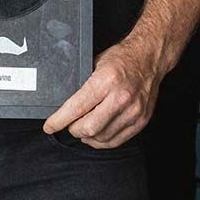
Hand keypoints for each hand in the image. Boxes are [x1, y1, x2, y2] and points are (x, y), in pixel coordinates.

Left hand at [42, 36, 167, 148]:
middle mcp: (121, 98)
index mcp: (106, 81)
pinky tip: (96, 135)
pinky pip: (117, 140)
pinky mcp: (141, 120)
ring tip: (82, 129)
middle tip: (68, 125)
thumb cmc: (122, 58)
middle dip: (72, 129)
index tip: (50, 126)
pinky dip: (102, 141)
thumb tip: (64, 103)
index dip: (59, 120)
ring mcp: (133, 111)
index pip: (77, 108)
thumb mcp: (95, 63)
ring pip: (102, 137)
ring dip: (87, 136)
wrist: (149, 57)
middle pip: (89, 128)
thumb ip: (82, 84)